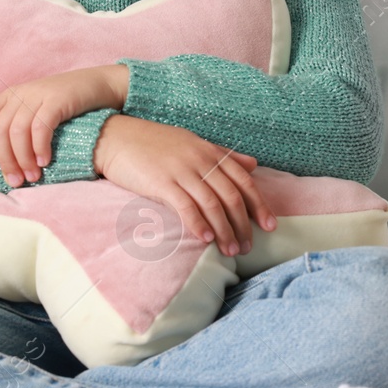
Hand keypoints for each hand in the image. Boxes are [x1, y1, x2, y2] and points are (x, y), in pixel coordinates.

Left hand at [0, 65, 128, 186]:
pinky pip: (41, 127)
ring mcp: (38, 95)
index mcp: (8, 96)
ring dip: (23, 159)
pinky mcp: (57, 100)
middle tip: (14, 181)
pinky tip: (45, 162)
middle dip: (4, 160)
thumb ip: (4, 108)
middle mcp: (19, 94)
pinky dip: (40, 147)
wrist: (97, 84)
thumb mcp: (30, 102)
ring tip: (32, 177)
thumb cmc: (62, 100)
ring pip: (18, 131)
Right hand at [93, 114, 275, 256]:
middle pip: (231, 196)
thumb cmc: (155, 143)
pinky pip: (185, 205)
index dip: (259, 204)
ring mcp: (181, 171)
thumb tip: (253, 164)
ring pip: (212, 204)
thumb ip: (224, 155)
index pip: (244, 181)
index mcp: (210, 152)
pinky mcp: (161, 182)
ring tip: (231, 251)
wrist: (117, 136)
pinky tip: (205, 240)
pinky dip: (198, 223)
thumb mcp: (194, 143)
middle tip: (248, 247)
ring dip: (224, 230)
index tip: (270, 225)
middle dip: (243, 224)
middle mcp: (200, 161)